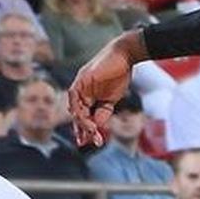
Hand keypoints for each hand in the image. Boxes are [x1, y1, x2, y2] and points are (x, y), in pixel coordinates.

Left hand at [68, 33, 143, 147]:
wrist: (125, 55)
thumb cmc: (120, 74)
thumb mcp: (111, 99)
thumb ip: (103, 112)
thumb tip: (98, 127)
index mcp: (88, 95)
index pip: (83, 115)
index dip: (85, 129)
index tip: (91, 142)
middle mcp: (81, 90)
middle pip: (77, 114)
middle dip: (81, 130)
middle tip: (85, 143)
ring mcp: (80, 84)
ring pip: (75, 108)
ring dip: (82, 122)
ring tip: (91, 133)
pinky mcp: (82, 79)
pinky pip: (74, 96)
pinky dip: (78, 109)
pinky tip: (84, 119)